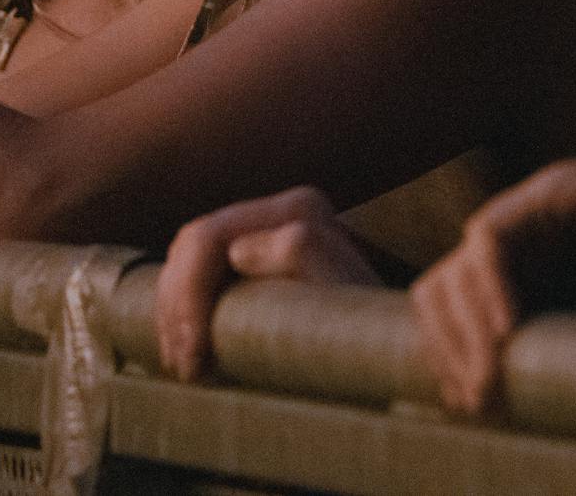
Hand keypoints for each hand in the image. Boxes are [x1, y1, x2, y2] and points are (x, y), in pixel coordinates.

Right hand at [156, 187, 381, 380]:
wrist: (400, 354)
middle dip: (177, 306)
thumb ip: (306, 254)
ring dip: (175, 311)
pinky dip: (186, 309)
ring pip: (189, 258)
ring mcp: (267, 229)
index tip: (193, 355)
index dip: (187, 295)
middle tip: (182, 366)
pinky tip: (187, 345)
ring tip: (183, 364)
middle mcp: (280, 210)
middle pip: (191, 244)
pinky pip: (202, 272)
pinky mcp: (259, 256)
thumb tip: (241, 250)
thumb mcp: (346, 294)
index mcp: (296, 210)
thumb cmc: (375, 331)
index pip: (208, 238)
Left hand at [410, 135, 575, 414]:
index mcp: (525, 274)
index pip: (450, 310)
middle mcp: (515, 243)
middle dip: (449, 350)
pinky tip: (510, 331)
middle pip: (439, 290)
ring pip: (455, 268)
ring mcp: (527, 214)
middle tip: (476, 401)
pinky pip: (490, 238)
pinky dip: (491, 286)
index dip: (449, 357)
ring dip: (464, 330)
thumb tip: (555, 418)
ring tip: (490, 379)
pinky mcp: (547, 193)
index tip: (467, 406)